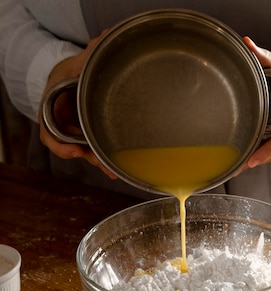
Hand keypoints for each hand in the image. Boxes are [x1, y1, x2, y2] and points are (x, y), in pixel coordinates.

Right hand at [38, 34, 115, 178]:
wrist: (67, 81)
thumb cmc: (65, 75)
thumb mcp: (71, 66)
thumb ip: (86, 57)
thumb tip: (103, 38)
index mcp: (51, 113)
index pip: (50, 136)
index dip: (61, 146)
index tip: (74, 151)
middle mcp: (62, 127)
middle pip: (71, 149)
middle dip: (87, 157)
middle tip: (101, 164)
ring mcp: (75, 133)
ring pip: (85, 152)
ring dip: (99, 161)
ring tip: (113, 171)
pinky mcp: (89, 136)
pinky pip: (95, 149)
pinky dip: (105, 158)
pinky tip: (118, 167)